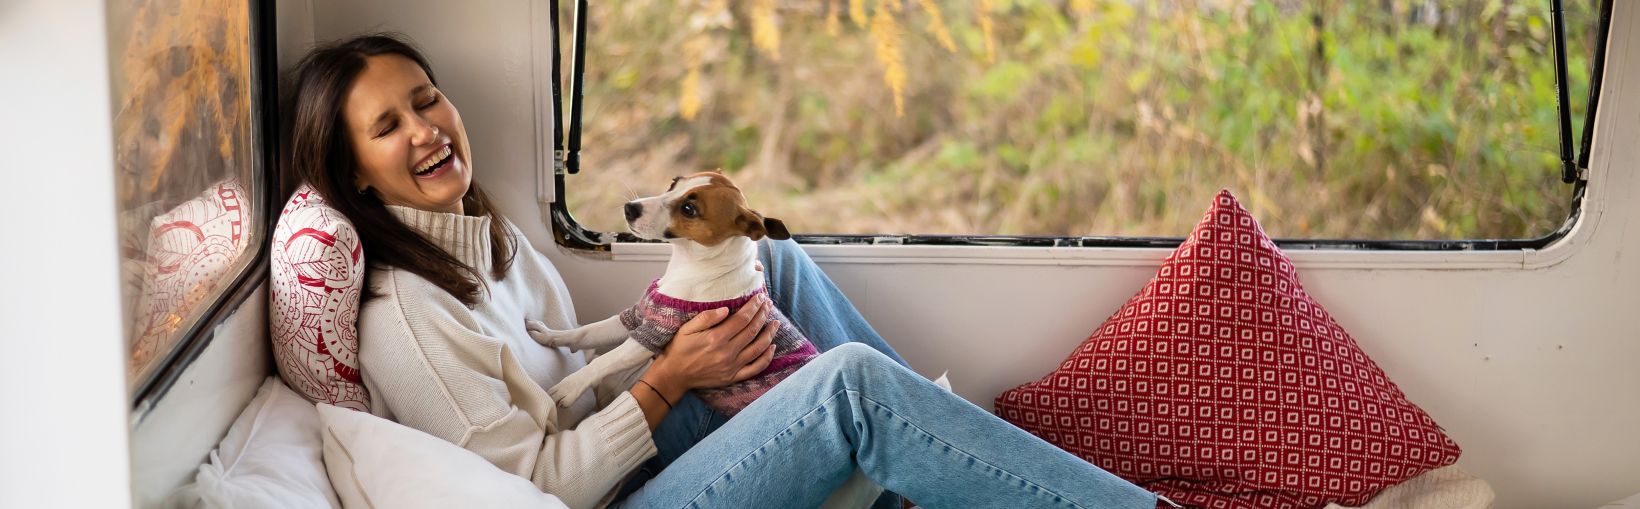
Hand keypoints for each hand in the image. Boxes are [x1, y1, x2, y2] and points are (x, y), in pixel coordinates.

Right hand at [647, 298, 777, 390]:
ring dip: (769, 334)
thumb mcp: (687, 329)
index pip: (742, 319)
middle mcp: (727, 352)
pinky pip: (755, 368)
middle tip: (769, 304)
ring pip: (758, 348)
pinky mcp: (733, 377)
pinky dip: (766, 358)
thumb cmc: (679, 349)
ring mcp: (732, 366)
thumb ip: (706, 318)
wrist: (674, 375)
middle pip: (752, 330)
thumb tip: (726, 309)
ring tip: (775, 323)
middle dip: (763, 315)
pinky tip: (772, 347)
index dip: (753, 307)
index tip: (760, 297)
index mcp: (716, 338)